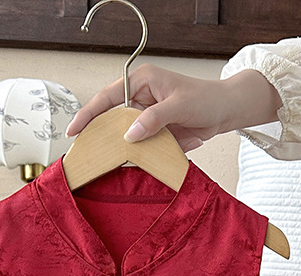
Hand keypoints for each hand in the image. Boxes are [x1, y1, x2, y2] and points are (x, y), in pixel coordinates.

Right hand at [65, 65, 281, 150]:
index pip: (108, 98)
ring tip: (103, 164)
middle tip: (86, 154)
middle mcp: (140, 98)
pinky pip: (141, 147)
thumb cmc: (206, 99)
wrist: (226, 112)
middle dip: (100, 136)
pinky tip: (128, 168)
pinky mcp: (156, 133)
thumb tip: (130, 134)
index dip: (89, 114)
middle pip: (112, 119)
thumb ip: (154, 119)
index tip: (74, 130)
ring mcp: (147, 117)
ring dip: (119, 150)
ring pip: (125, 136)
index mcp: (141, 82)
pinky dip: (136, 157)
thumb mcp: (179, 106)